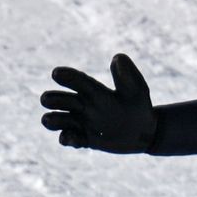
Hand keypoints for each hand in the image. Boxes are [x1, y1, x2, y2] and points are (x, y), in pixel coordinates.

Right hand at [40, 53, 157, 152]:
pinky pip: (70, 139)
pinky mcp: (86, 139)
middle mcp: (82, 105)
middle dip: (52, 99)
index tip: (56, 73)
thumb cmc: (140, 107)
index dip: (67, 76)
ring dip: (52, 120)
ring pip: (57, 120)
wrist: (146, 132)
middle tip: (50, 100)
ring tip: (50, 120)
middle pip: (59, 99)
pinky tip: (68, 138)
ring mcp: (82, 123)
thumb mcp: (137, 90)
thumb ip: (128, 75)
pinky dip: (66, 138)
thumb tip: (117, 57)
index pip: (77, 81)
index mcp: (93, 91)